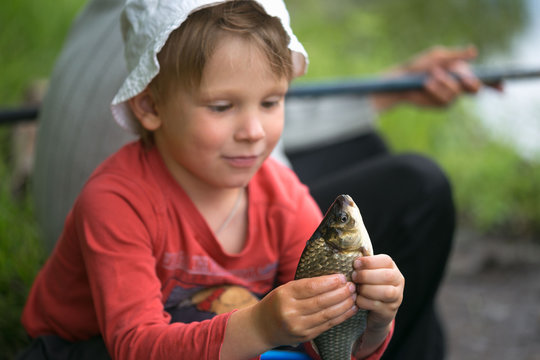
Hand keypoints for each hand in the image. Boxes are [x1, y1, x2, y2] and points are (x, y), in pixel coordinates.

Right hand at [253, 274, 357, 347]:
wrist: (262, 327)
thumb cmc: (277, 303)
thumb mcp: (285, 289)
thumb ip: (305, 285)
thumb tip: (333, 278)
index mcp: (285, 295)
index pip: (312, 287)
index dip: (330, 282)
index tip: (342, 277)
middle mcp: (290, 311)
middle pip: (322, 301)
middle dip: (340, 293)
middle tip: (352, 286)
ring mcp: (298, 326)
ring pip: (327, 314)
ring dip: (344, 305)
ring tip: (354, 296)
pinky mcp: (305, 336)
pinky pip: (327, 325)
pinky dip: (341, 317)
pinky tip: (350, 309)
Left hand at [351, 254, 403, 356]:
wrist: (375, 310)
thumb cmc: (368, 285)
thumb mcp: (367, 272)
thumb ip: (363, 264)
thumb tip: (349, 252)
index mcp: (392, 268)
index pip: (386, 261)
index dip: (370, 261)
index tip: (355, 264)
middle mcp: (398, 281)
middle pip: (387, 276)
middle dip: (367, 275)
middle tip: (354, 276)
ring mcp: (396, 297)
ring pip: (385, 292)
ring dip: (366, 289)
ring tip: (357, 288)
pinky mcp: (389, 311)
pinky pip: (377, 305)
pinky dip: (364, 301)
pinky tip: (357, 299)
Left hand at [372, 45, 492, 109]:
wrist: (401, 81)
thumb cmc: (418, 66)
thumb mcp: (437, 56)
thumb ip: (456, 56)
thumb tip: (474, 51)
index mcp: (459, 71)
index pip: (481, 77)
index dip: (494, 83)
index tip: (502, 84)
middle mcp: (457, 84)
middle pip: (475, 88)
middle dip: (471, 83)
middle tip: (465, 78)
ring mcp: (449, 96)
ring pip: (458, 92)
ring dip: (445, 82)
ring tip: (432, 75)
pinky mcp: (440, 105)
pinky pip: (446, 99)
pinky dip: (437, 90)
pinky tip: (427, 84)